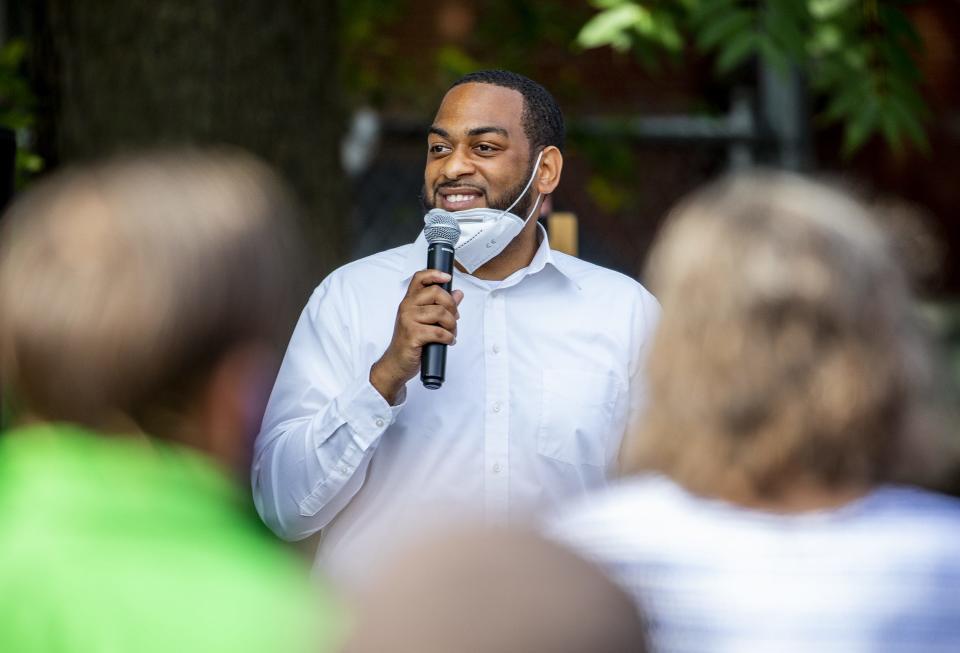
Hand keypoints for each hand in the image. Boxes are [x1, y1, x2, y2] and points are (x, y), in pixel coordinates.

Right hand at [370, 270, 463, 403]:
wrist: (396, 363)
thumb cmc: (410, 342)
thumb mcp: (425, 321)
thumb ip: (441, 306)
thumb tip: (457, 294)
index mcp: (409, 302)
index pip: (419, 278)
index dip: (435, 274)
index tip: (447, 277)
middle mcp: (407, 307)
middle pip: (436, 293)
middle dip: (451, 306)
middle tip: (454, 318)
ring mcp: (408, 320)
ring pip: (440, 313)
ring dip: (452, 324)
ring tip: (451, 333)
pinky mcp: (413, 335)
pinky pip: (439, 332)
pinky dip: (448, 337)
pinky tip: (448, 341)